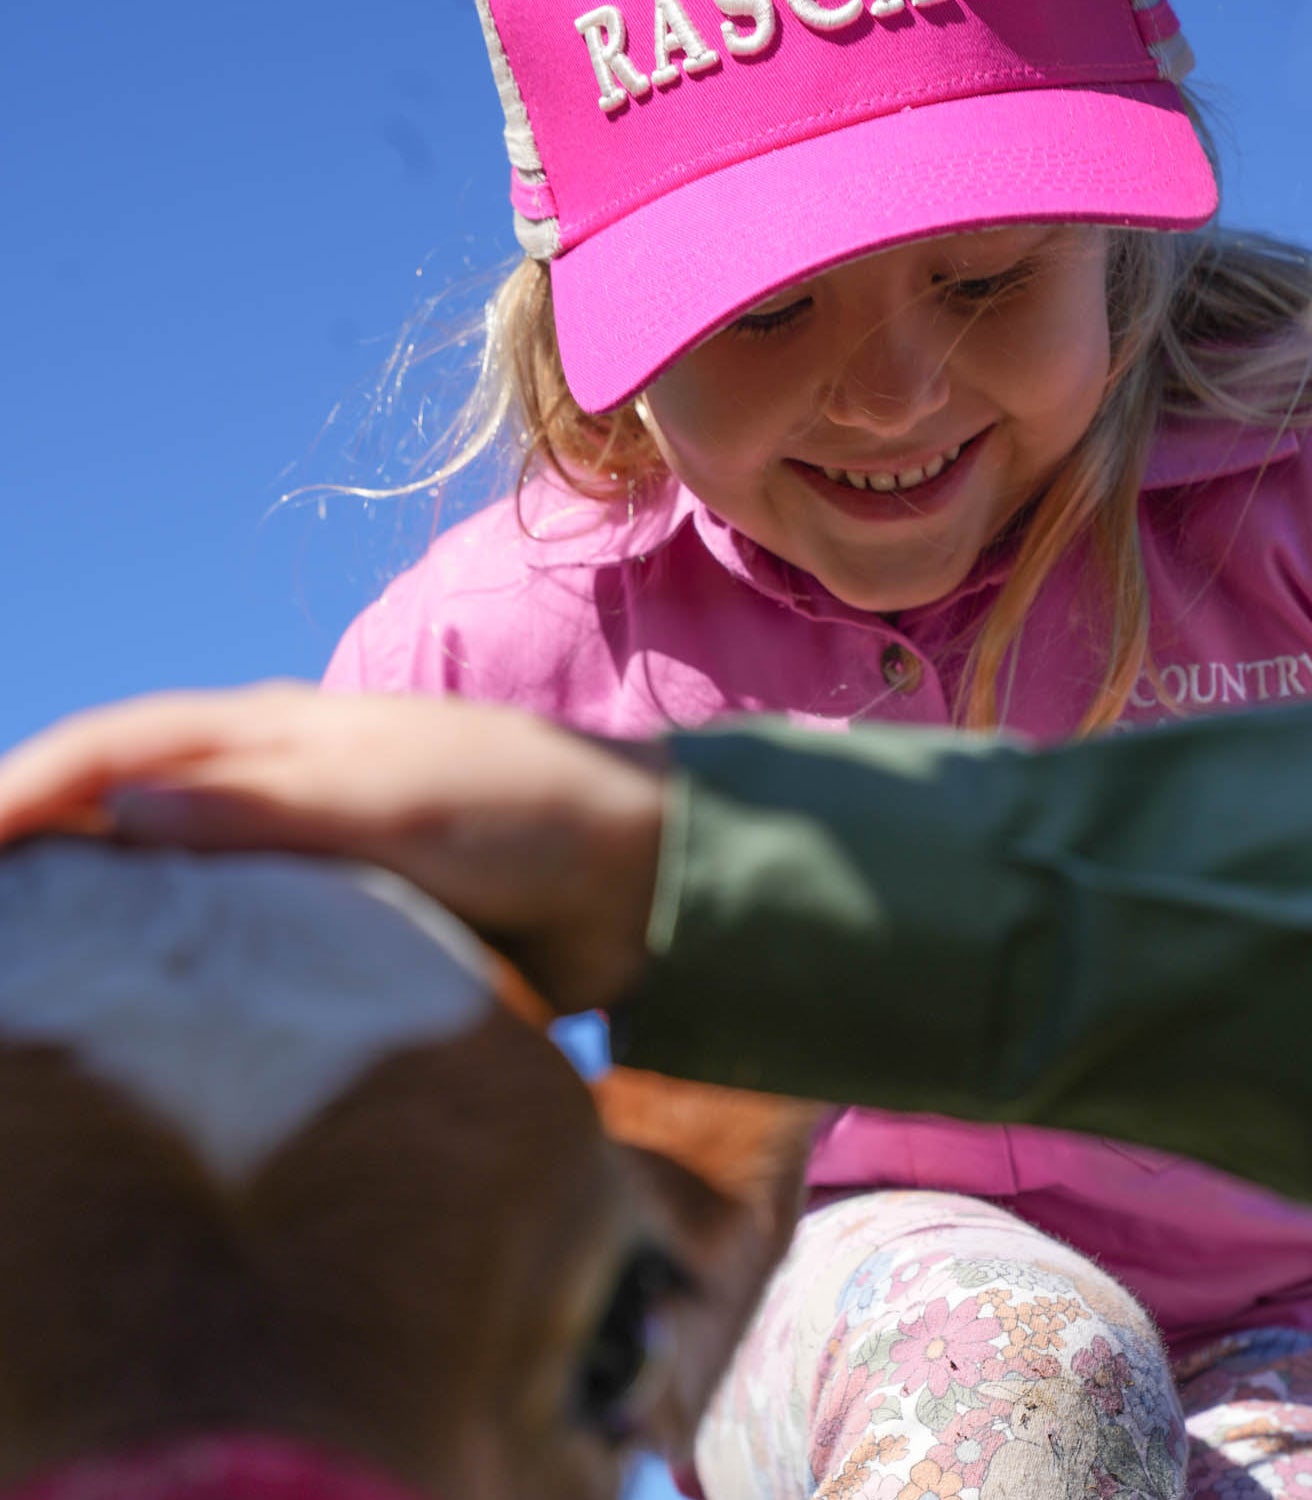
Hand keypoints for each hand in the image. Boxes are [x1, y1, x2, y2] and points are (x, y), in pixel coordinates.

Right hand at [0, 683, 667, 1012]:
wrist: (632, 872)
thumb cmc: (526, 809)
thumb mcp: (402, 801)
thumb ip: (274, 804)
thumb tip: (123, 807)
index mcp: (279, 731)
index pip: (115, 749)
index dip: (20, 791)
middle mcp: (272, 781)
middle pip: (116, 802)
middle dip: (28, 841)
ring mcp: (299, 847)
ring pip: (162, 869)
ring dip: (87, 902)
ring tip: (21, 969)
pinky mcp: (336, 910)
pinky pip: (228, 930)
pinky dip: (172, 952)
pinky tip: (138, 1002)